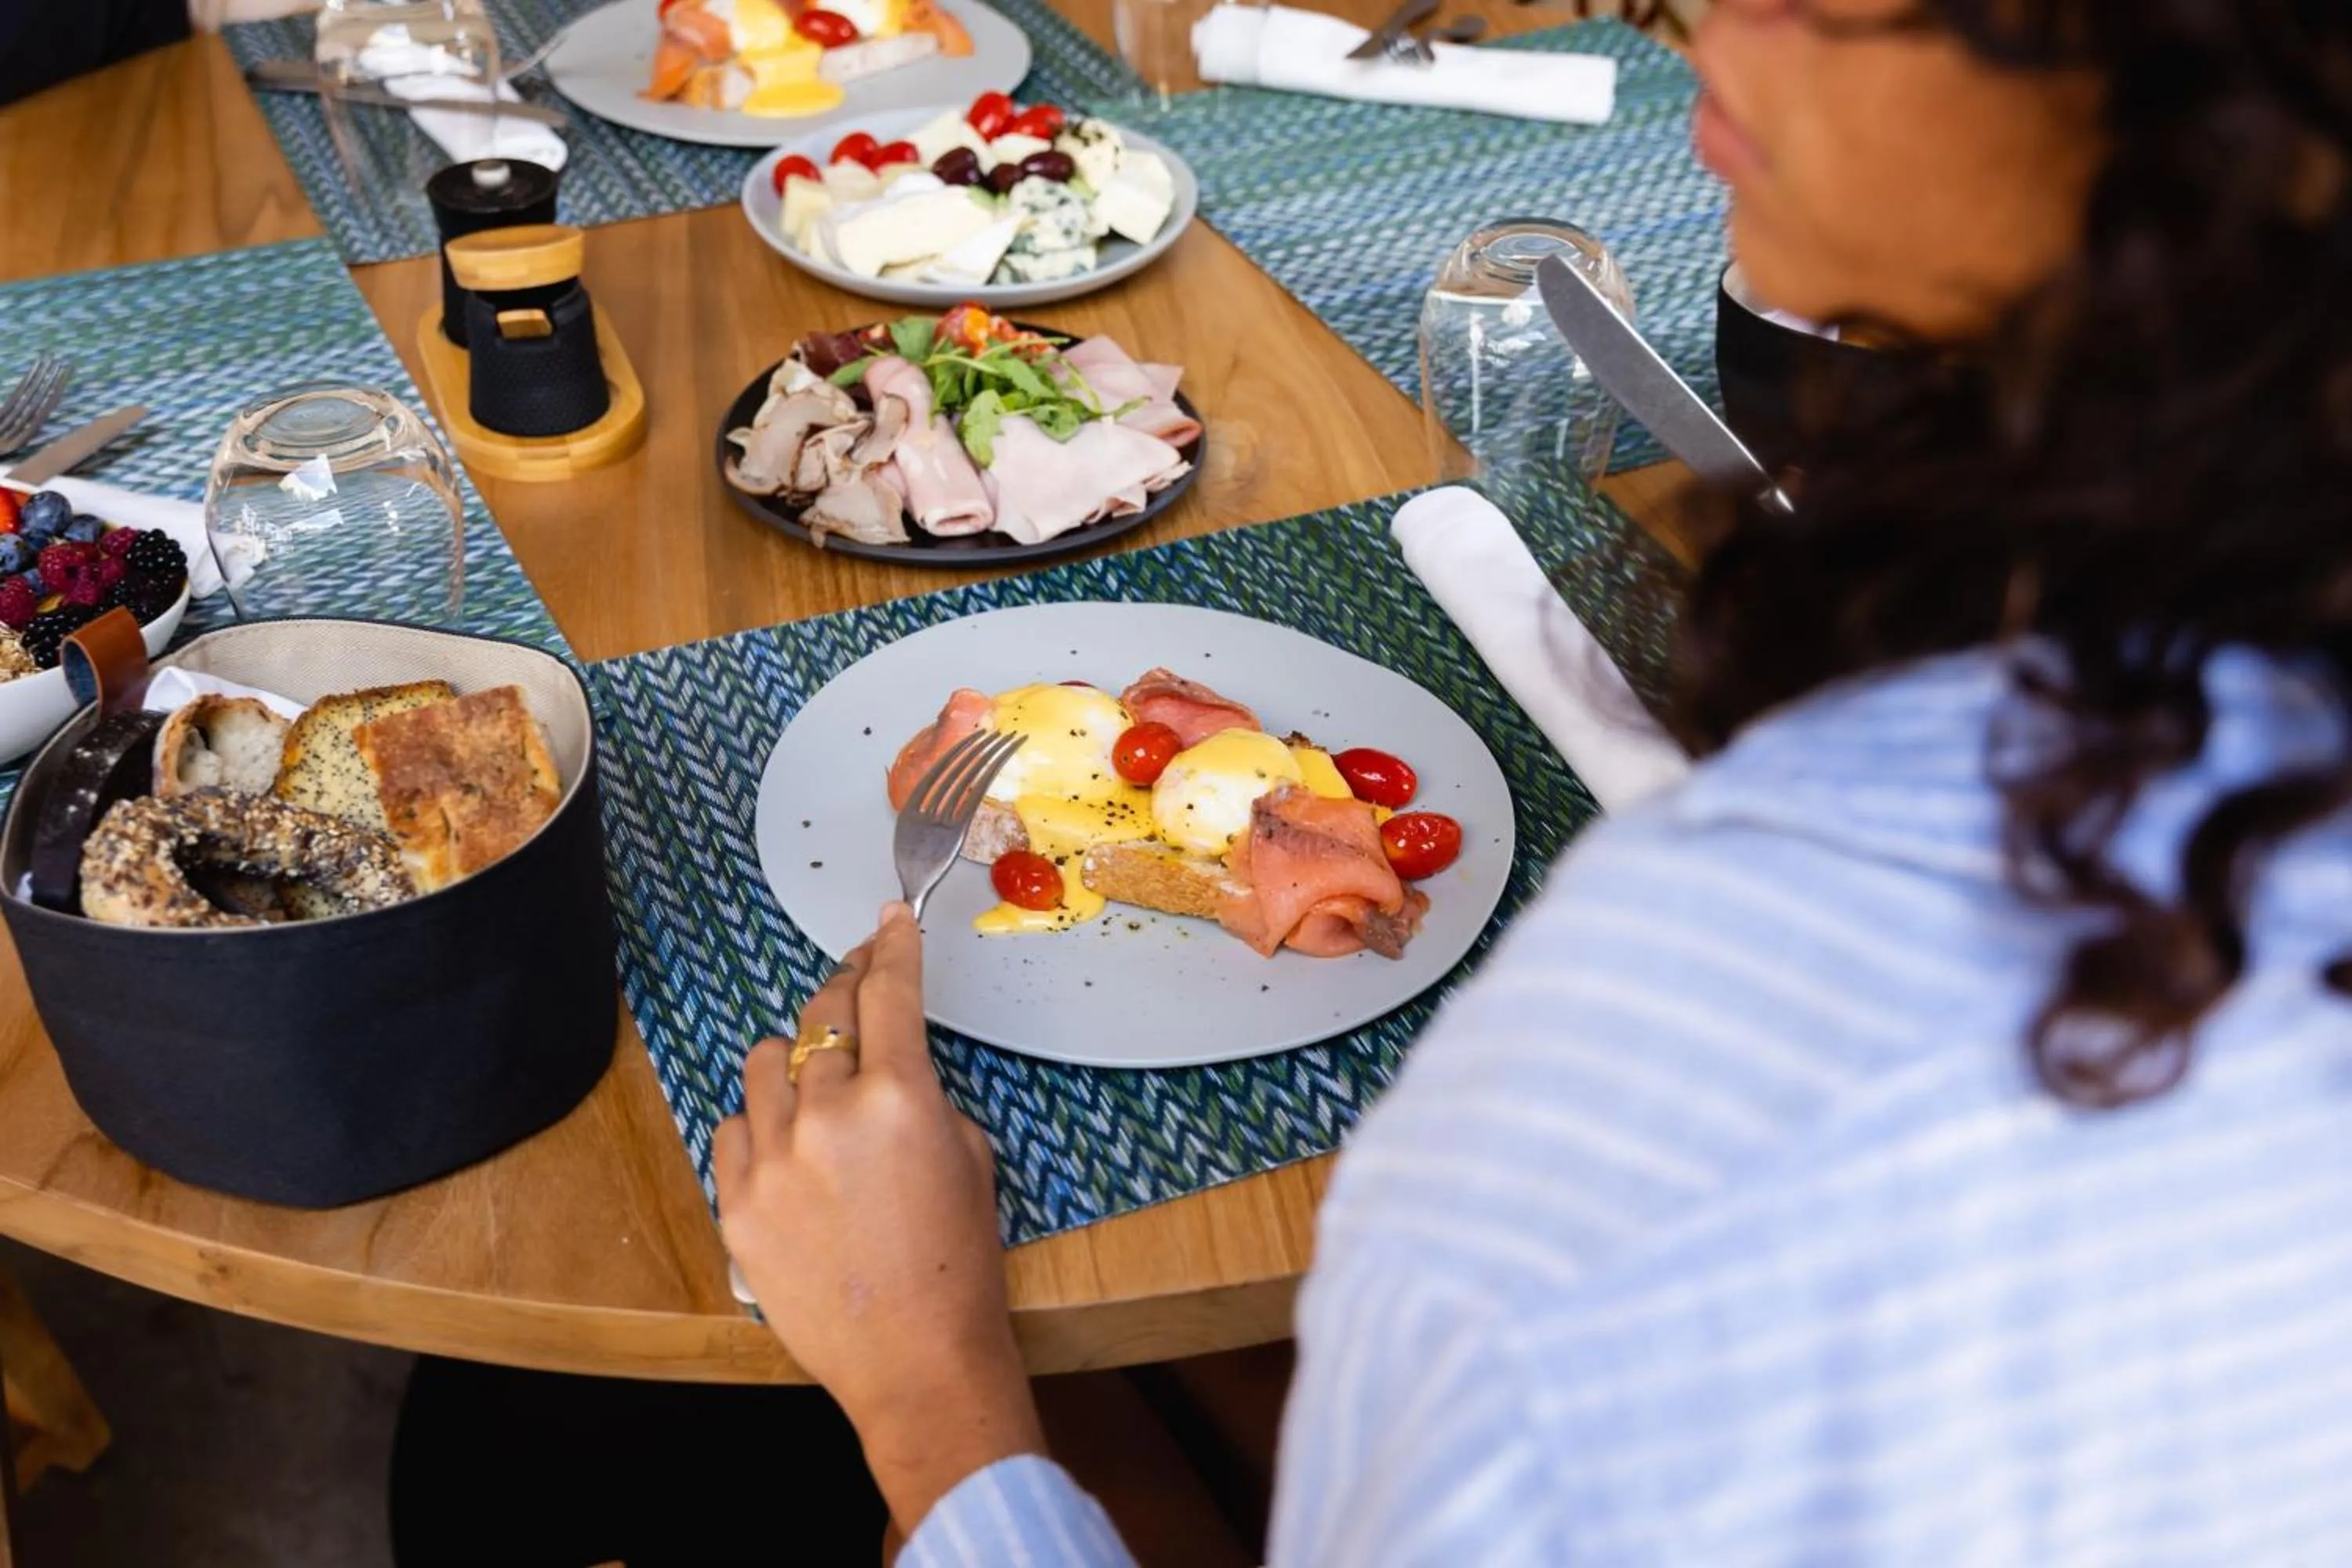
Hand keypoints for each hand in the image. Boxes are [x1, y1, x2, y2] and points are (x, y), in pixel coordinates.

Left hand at [714, 903, 1042, 1531]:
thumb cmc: (959, 1263)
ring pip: (764, 1062)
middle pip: (822, 1013)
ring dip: (795, 1060)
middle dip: (844, 988)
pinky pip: (730, 1128)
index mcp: (901, 1098)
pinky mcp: (735, 1203)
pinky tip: (787, 1149)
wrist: (917, 1361)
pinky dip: (758, 1126)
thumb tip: (892, 1064)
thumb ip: (925, 1096)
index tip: (887, 922)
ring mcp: (773, 1159)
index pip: (889, 992)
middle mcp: (829, 1115)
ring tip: (817, 1086)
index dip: (889, 947)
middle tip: (857, 981)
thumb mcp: (970, 1157)